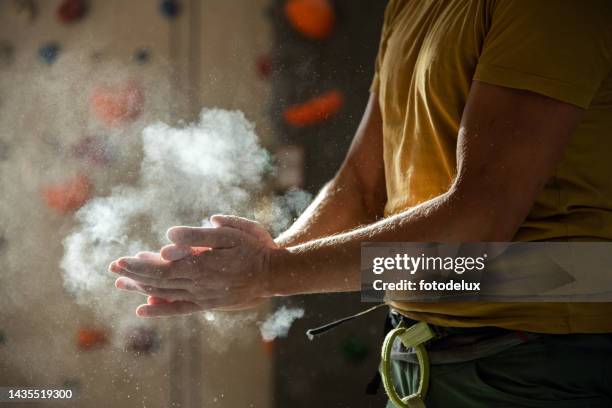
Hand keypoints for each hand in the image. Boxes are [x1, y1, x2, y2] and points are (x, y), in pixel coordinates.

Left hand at [109, 215, 277, 316]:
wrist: (273, 274)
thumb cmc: (253, 249)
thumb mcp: (229, 234)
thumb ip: (198, 236)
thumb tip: (168, 236)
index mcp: (199, 266)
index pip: (160, 267)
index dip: (138, 264)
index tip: (119, 260)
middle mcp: (196, 285)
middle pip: (157, 281)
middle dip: (134, 274)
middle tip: (113, 268)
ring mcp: (201, 297)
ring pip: (164, 293)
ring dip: (141, 288)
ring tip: (122, 283)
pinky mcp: (207, 303)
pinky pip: (178, 309)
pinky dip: (159, 309)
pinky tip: (143, 309)